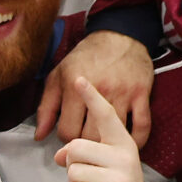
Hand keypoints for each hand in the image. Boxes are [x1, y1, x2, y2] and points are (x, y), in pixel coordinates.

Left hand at [38, 29, 152, 146]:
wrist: (119, 36)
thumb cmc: (84, 58)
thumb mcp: (57, 77)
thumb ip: (46, 108)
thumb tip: (39, 136)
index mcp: (76, 88)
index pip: (67, 131)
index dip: (65, 139)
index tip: (68, 135)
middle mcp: (101, 91)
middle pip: (90, 136)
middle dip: (85, 144)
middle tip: (84, 142)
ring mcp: (124, 93)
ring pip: (114, 134)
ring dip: (107, 144)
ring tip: (101, 145)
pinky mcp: (142, 94)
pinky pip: (143, 126)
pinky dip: (137, 140)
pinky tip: (127, 144)